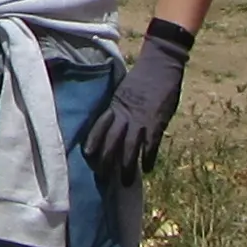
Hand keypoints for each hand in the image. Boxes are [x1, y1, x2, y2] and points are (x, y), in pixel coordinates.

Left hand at [80, 17, 194, 178]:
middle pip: (111, 143)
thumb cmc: (142, 76)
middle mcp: (124, 116)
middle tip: (102, 178)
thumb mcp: (123, 90)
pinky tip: (148, 169)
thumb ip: (118, 106)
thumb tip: (112, 119)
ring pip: (130, 149)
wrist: (161, 64)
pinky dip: (149, 158)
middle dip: (106, 162)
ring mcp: (141, 121)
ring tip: (125, 182)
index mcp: (114, 106)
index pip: (98, 127)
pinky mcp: (157, 123)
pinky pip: (151, 146)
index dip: (93, 143)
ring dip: (127, 167)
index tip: (86, 156)